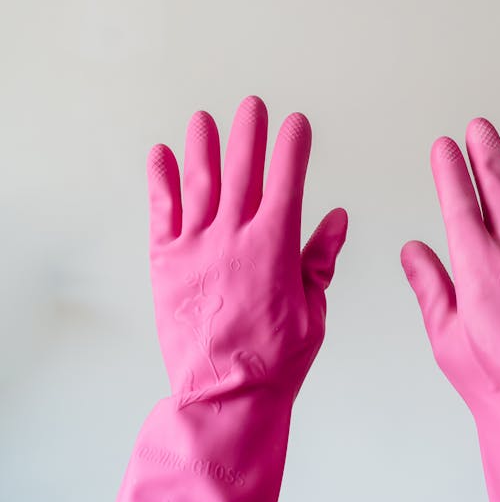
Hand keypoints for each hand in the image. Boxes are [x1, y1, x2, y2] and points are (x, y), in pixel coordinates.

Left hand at [147, 96, 347, 405]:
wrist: (225, 395)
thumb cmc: (274, 361)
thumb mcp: (314, 311)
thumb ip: (321, 260)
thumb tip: (336, 219)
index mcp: (275, 248)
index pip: (287, 182)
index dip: (292, 148)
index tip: (296, 124)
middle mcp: (233, 237)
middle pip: (241, 171)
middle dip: (248, 134)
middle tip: (251, 106)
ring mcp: (196, 247)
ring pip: (199, 183)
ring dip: (203, 147)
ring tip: (205, 119)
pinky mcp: (166, 264)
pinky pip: (162, 213)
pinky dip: (161, 183)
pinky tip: (161, 157)